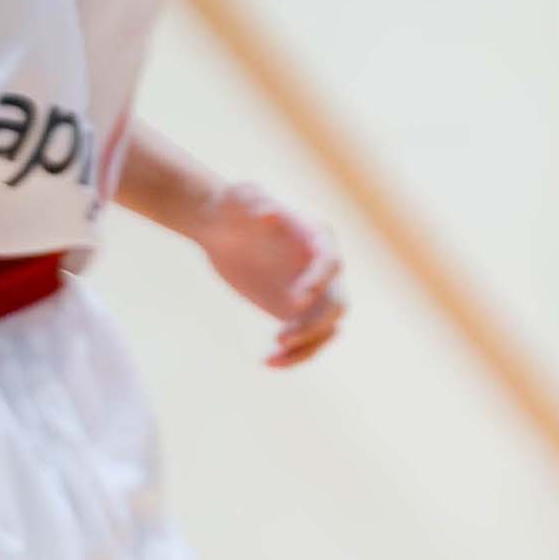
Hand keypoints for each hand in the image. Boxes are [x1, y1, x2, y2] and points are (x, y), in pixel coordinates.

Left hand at [196, 182, 344, 365]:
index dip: (318, 283)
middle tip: (282, 336)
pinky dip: (293, 356)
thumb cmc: (232, 208)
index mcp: (318, 238)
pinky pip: (306, 341)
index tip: (296, 300)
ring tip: (272, 357)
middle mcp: (324, 270)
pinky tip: (268, 362)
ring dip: (305, 347)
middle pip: (336, 304)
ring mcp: (315, 295)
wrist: (222, 228)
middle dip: (314, 324)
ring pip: (326, 331)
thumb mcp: (238, 197)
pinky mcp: (298, 313)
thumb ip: (253, 199)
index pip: (331, 263)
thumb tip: (270, 212)